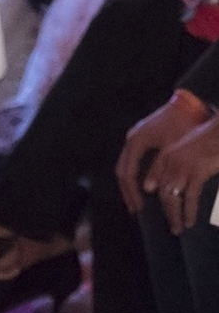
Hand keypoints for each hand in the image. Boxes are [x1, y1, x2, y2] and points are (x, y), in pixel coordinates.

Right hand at [117, 95, 207, 212]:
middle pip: (122, 170)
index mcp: (136, 141)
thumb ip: (158, 169)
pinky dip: (136, 174)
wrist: (191, 104)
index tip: (139, 208)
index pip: (127, 173)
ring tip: (137, 199)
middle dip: (128, 191)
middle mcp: (132, 138)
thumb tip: (148, 189)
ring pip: (126, 164)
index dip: (132, 193)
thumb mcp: (172, 150)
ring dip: (131, 183)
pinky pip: (134, 159)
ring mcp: (137, 136)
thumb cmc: (182, 125)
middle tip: (135, 208)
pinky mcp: (144, 136)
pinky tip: (144, 183)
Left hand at [144, 114, 218, 234]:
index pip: (153, 180)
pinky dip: (189, 212)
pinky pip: (190, 197)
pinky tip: (190, 222)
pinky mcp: (197, 172)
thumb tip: (166, 186)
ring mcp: (183, 167)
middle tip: (170, 226)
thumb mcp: (186, 149)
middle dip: (165, 212)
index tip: (146, 209)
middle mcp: (170, 161)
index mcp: (166, 155)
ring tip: (178, 229)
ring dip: (174, 216)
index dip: (150, 196)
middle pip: (162, 192)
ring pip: (172, 197)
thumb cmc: (208, 140)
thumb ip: (174, 164)